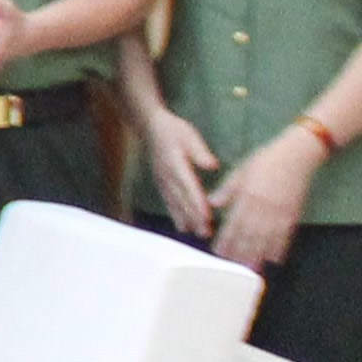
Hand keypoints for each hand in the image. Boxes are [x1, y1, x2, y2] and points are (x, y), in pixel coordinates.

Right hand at [141, 107, 221, 237]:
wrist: (149, 127)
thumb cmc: (173, 130)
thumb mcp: (188, 135)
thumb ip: (200, 152)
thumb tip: (212, 165)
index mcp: (174, 163)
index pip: (188, 186)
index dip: (196, 201)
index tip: (206, 216)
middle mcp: (166, 175)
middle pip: (181, 199)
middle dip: (193, 217)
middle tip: (205, 232)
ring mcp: (162, 181)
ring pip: (174, 203)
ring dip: (185, 219)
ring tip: (195, 233)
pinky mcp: (161, 183)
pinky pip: (168, 202)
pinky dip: (175, 215)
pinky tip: (183, 227)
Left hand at [209, 124, 326, 269]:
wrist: (298, 155)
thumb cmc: (267, 160)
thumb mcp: (241, 171)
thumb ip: (227, 189)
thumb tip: (212, 203)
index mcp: (248, 196)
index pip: (234, 223)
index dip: (226, 239)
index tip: (218, 251)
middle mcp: (264, 207)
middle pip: (250, 235)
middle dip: (240, 252)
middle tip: (231, 266)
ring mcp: (281, 212)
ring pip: (268, 239)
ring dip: (259, 255)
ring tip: (251, 268)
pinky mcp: (294, 214)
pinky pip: (287, 235)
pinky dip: (281, 248)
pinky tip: (275, 259)